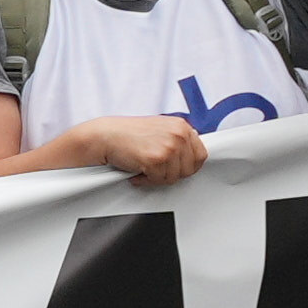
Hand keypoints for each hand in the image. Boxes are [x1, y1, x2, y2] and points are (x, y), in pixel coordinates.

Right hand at [71, 112, 205, 187]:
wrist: (106, 135)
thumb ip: (177, 139)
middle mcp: (178, 135)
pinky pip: (159, 181)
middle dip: (173, 173)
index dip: (189, 166)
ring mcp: (169, 147)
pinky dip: (146, 180)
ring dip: (158, 178)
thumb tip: (190, 154)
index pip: (201, 154)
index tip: (178, 169)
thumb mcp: (160, 129)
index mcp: (181, 126)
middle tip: (157, 170)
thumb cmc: (128, 133)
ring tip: (145, 169)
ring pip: (175, 177)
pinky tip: (138, 171)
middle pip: (190, 169)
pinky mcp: (156, 159)